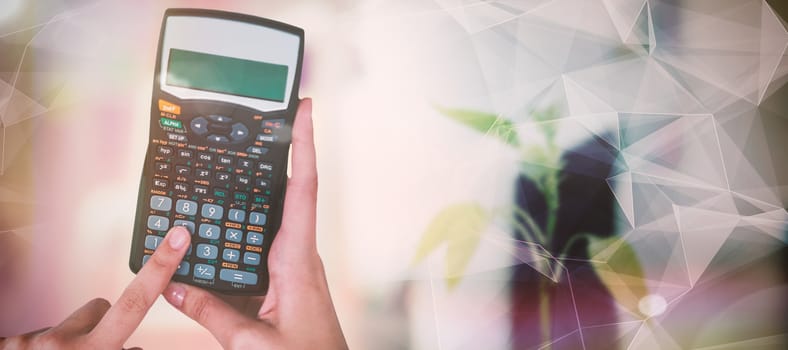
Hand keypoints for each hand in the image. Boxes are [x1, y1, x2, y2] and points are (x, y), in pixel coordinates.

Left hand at [0, 226, 191, 348]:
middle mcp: (62, 344)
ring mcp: (31, 342)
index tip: (178, 235)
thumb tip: (131, 349)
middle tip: (93, 347)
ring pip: (67, 325)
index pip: (136, 301)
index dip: (161, 265)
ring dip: (69, 342)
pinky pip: (36, 338)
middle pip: (102, 307)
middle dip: (105, 323)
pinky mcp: (8, 343)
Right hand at [162, 98, 347, 348]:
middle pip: (291, 189)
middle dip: (282, 151)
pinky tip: (230, 220)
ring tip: (240, 157)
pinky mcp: (287, 277)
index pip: (304, 188)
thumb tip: (174, 286)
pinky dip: (249, 223)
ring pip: (277, 214)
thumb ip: (211, 313)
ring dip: (263, 186)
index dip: (305, 145)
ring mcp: (295, 263)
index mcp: (298, 258)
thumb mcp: (250, 341)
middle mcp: (300, 252)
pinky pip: (266, 239)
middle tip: (265, 117)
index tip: (306, 108)